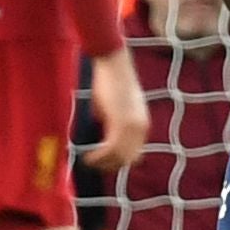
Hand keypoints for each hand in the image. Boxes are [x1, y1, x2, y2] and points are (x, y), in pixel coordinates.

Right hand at [81, 48, 149, 171]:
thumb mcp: (113, 108)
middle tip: (93, 164)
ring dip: (103, 164)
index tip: (102, 162)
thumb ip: (111, 125)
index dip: (118, 161)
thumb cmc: (111, 82)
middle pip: (129, 160)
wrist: (114, 64)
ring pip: (120, 158)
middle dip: (111, 166)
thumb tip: (100, 140)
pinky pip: (111, 150)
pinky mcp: (121, 123)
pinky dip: (98, 157)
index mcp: (142, 125)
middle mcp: (141, 128)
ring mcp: (133, 126)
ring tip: (88, 161)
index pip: (135, 154)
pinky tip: (87, 157)